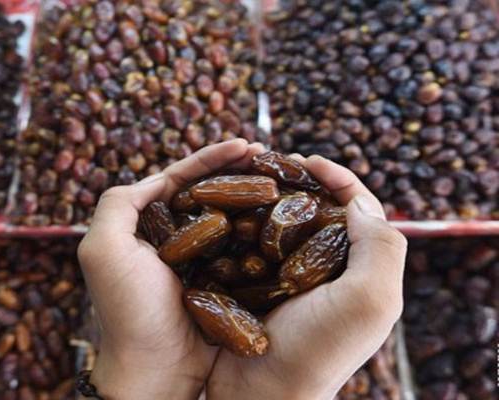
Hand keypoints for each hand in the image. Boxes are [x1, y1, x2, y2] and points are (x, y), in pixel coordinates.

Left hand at [78, 139, 265, 399]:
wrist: (155, 368)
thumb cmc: (127, 310)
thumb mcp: (103, 249)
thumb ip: (117, 203)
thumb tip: (157, 177)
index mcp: (146, 225)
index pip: (181, 179)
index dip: (211, 158)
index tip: (244, 143)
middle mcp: (174, 237)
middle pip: (210, 192)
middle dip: (238, 170)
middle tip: (269, 153)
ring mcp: (201, 259)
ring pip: (231, 215)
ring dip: (253, 193)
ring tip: (281, 174)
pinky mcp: (224, 280)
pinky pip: (245, 247)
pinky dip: (261, 229)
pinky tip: (282, 213)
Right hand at [207, 155, 406, 399]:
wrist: (263, 393)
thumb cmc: (319, 350)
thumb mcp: (369, 300)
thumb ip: (381, 246)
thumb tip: (358, 202)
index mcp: (358, 268)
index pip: (358, 208)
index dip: (339, 178)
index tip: (310, 160)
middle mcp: (326, 269)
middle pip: (318, 209)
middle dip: (299, 180)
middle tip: (273, 161)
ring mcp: (288, 276)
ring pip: (282, 221)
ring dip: (267, 196)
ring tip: (247, 178)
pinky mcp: (256, 283)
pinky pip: (251, 242)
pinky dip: (242, 221)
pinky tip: (227, 208)